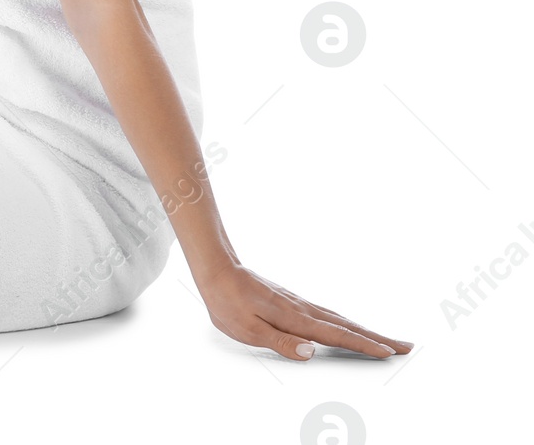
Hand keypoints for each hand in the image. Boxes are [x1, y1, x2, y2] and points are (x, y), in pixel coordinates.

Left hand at [198, 262, 413, 360]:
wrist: (216, 271)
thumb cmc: (227, 302)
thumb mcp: (246, 329)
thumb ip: (280, 342)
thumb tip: (310, 352)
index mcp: (294, 318)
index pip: (336, 335)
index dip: (363, 345)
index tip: (389, 352)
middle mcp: (302, 309)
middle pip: (347, 325)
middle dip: (377, 337)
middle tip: (406, 346)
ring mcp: (299, 303)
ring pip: (339, 318)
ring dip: (365, 329)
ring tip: (387, 340)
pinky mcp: (293, 301)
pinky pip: (328, 314)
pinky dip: (346, 322)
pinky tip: (348, 327)